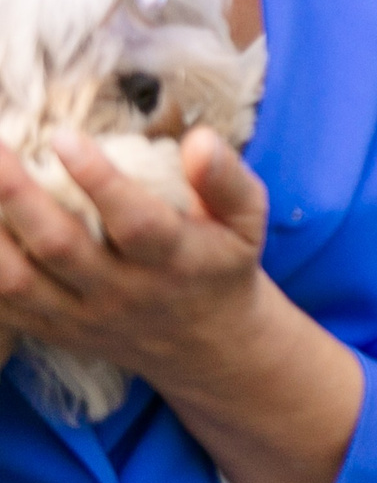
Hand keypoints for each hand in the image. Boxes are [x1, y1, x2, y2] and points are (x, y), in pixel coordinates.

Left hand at [0, 126, 361, 482]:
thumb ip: (227, 178)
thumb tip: (198, 140)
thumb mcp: (247, 221)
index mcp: (175, 261)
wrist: (206, 345)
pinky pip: (3, 304)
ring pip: (18, 280)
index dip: (98, 179)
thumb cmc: (221, 265)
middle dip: (17, 195)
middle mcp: (125, 292)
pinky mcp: (52, 328)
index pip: (135, 222)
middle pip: (60, 247)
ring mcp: (81, 315)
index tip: (64, 137)